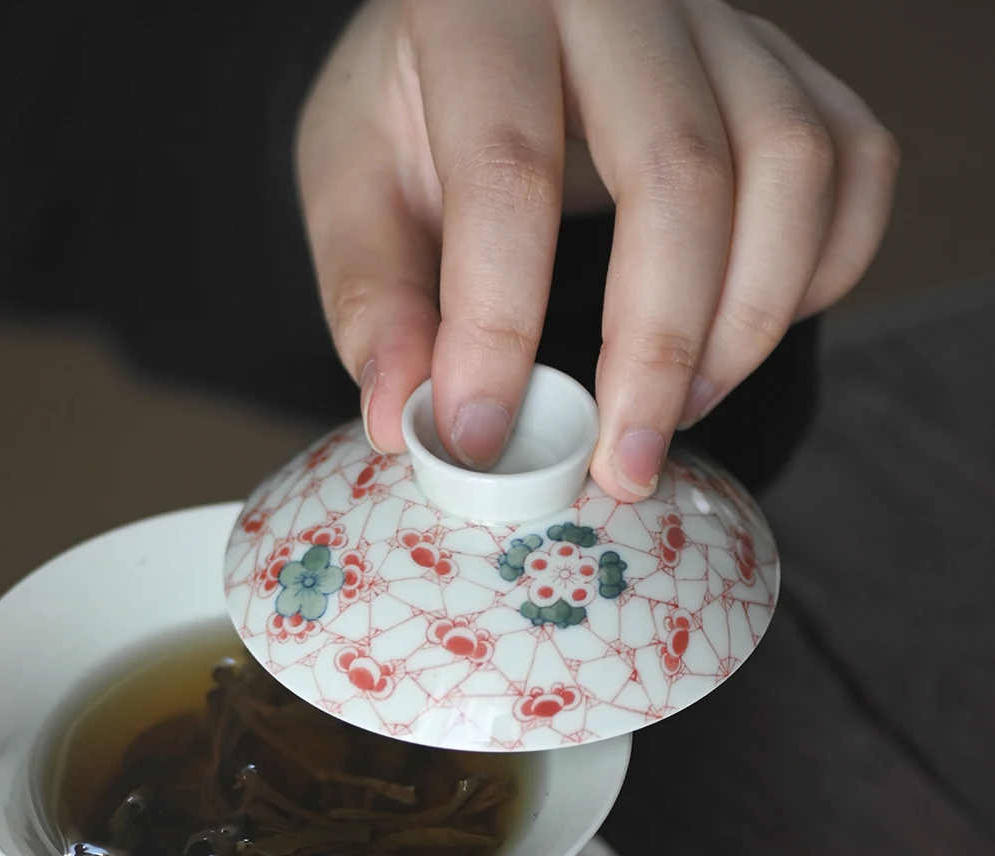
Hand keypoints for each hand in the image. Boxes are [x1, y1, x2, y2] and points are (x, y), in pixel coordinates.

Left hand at [296, 0, 896, 496]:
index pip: (508, 168)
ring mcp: (724, 23)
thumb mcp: (350, 189)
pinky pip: (853, 164)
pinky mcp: (788, 67)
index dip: (497, 322)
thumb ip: (372, 296)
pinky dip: (821, 271)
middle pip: (682, 170)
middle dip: (655, 348)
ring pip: (792, 165)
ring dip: (747, 322)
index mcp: (483, 5)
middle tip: (620, 464)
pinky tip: (743, 339)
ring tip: (677, 413)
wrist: (485, 36)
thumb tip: (400, 419)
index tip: (480, 439)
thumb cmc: (409, 118)